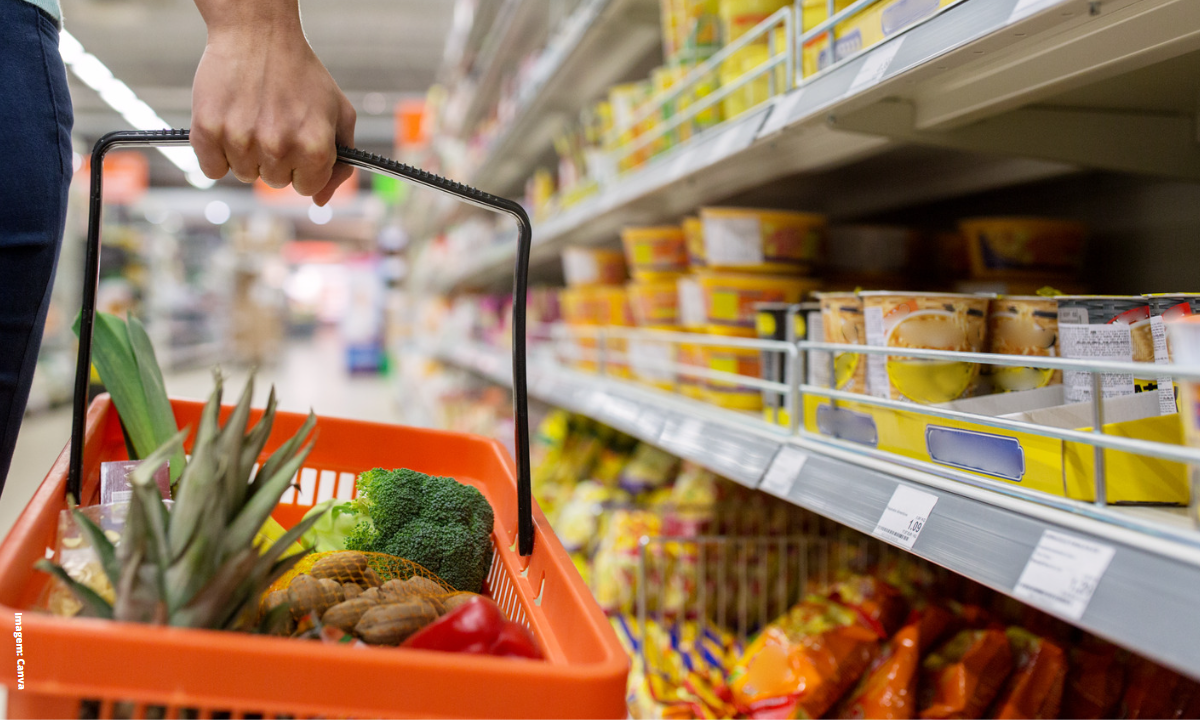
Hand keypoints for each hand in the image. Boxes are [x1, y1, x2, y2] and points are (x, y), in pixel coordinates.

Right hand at [190, 4, 354, 205]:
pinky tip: (229, 125)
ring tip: (252, 118)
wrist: (258, 34)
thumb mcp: (339, 113)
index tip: (298, 144)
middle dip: (277, 160)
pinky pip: (211, 169)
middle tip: (274, 124)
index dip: (304, 167)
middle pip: (275, 182)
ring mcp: (240, 139)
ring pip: (244, 175)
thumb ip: (341, 162)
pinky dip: (217, 154)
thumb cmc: (302, 74)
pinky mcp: (207, 130)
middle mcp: (278, 147)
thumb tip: (320, 200)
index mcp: (314, 146)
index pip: (308, 188)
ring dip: (248, 155)